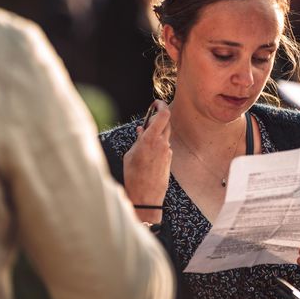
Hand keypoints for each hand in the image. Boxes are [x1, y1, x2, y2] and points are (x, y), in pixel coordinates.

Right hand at [124, 100, 170, 222]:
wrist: (146, 196)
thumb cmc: (134, 176)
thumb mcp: (130, 155)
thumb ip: (137, 140)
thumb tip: (141, 130)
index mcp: (151, 139)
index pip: (163, 115)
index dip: (161, 106)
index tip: (156, 102)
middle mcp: (162, 144)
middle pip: (166, 123)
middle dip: (158, 118)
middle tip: (149, 117)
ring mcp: (167, 152)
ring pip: (166, 134)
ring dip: (158, 131)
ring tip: (145, 134)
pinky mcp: (169, 159)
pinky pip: (165, 146)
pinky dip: (158, 143)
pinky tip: (149, 148)